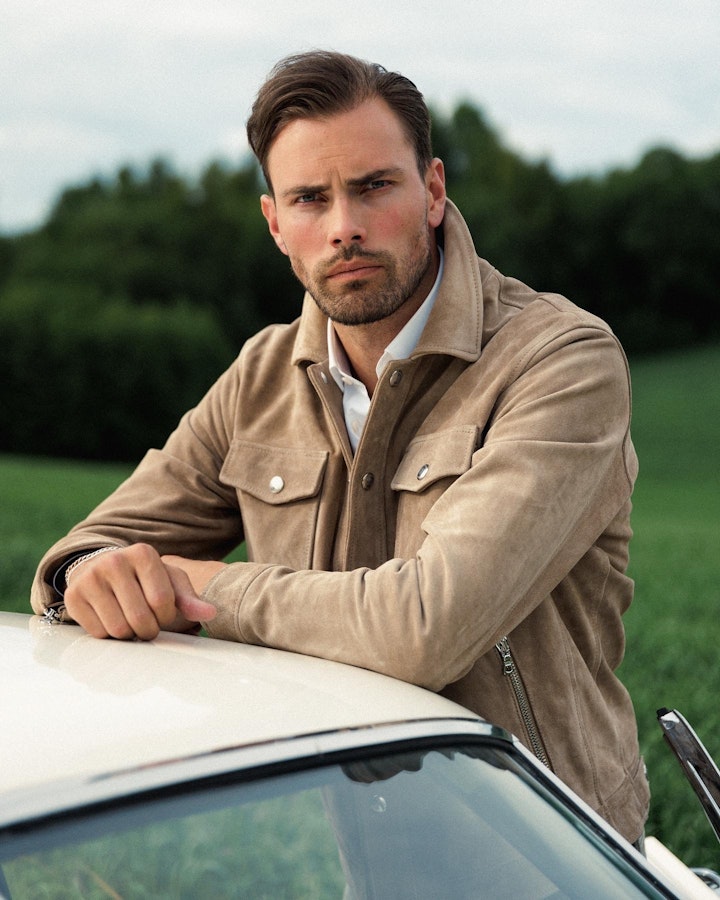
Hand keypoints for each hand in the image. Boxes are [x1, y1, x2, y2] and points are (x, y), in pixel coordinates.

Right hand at [63, 543, 217, 640]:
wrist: (100, 569)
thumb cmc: (143, 579)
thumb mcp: (169, 582)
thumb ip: (189, 598)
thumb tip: (211, 613)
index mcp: (143, 553)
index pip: (161, 601)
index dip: (166, 616)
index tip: (163, 613)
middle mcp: (114, 561)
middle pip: (140, 618)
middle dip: (149, 630)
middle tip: (147, 624)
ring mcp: (90, 578)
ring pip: (119, 629)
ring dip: (130, 635)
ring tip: (130, 622)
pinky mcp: (73, 597)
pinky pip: (98, 633)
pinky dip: (109, 635)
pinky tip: (111, 620)